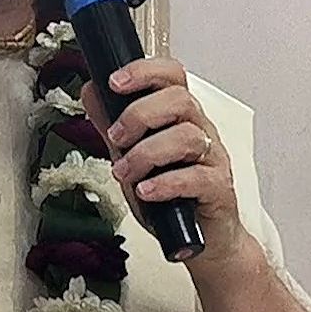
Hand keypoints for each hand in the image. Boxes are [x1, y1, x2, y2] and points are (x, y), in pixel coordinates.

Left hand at [80, 57, 246, 260]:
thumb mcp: (133, 156)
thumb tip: (91, 92)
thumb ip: (113, 125)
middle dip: (140, 114)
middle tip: (117, 137)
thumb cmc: (170, 197)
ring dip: (147, 153)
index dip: (144, 71)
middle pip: (180, 100)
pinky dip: (166, 183)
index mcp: (180, 117)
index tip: (114, 82)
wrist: (200, 240)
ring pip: (188, 137)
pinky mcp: (218, 190)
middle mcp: (200, 131)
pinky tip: (146, 191)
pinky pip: (197, 178)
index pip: (172, 75)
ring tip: (126, 172)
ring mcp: (212, 159)